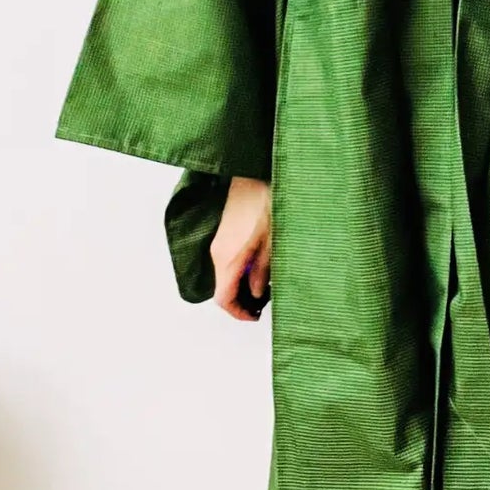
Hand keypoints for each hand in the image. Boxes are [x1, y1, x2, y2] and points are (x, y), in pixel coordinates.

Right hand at [210, 175, 271, 321]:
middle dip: (242, 302)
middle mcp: (218, 254)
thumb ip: (262, 271)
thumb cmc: (264, 203)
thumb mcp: (271, 241)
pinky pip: (227, 263)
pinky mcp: (224, 235)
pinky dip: (239, 273)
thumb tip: (254, 294)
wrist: (253, 174)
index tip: (256, 315)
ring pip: (225, 276)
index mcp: (228, 259)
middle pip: (223, 289)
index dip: (238, 313)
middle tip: (265, 303)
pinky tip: (259, 267)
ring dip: (241, 287)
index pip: (223, 299)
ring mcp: (219, 244)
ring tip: (266, 285)